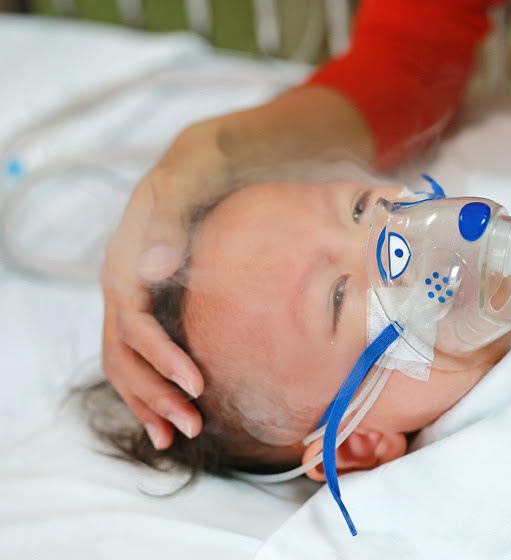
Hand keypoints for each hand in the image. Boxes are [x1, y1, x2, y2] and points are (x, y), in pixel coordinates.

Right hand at [101, 122, 227, 448]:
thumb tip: (150, 269)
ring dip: (147, 402)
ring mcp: (131, 300)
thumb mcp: (187, 181)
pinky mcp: (149, 308)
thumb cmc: (201, 171)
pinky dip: (149, 388)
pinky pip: (137, 357)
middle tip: (192, 426)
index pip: (133, 322)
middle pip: (122, 353)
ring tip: (177, 437)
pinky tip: (169, 416)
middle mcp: (120, 286)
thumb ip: (168, 221)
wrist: (205, 164)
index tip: (197, 385)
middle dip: (153, 393)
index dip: (161, 357)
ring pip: (124, 362)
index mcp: (125, 261)